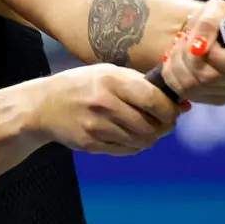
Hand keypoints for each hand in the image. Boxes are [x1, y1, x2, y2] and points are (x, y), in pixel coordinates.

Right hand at [32, 64, 181, 155]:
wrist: (43, 106)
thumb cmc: (84, 85)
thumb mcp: (109, 73)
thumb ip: (143, 85)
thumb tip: (181, 104)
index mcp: (111, 81)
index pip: (153, 100)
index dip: (170, 110)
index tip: (174, 111)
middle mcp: (104, 103)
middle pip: (149, 125)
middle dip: (164, 127)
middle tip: (165, 124)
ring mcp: (96, 126)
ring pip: (140, 141)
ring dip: (151, 138)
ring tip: (149, 130)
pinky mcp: (90, 144)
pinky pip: (125, 150)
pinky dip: (135, 146)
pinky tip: (131, 136)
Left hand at [159, 0, 224, 104]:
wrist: (204, 35)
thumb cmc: (215, 20)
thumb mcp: (214, 9)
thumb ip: (209, 22)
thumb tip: (200, 46)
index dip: (215, 56)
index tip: (200, 43)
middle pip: (212, 77)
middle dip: (189, 57)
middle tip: (184, 40)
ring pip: (196, 86)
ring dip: (179, 63)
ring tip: (178, 48)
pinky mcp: (218, 99)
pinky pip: (188, 93)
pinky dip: (175, 75)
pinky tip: (178, 61)